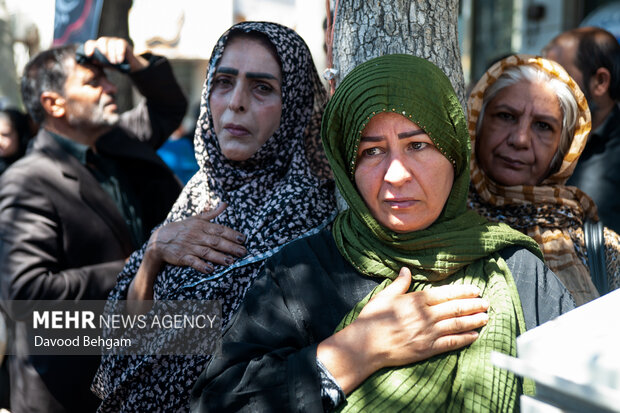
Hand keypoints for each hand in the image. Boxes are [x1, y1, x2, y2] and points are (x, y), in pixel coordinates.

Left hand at [83, 36, 147, 70]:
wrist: (129, 66)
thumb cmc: (115, 65)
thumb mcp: (106, 65)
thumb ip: (100, 62)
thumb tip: (93, 60)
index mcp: (98, 47)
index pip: (91, 43)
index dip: (89, 47)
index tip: (89, 55)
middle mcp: (106, 42)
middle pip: (102, 40)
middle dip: (104, 50)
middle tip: (108, 61)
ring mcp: (114, 41)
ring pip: (111, 42)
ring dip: (113, 53)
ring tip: (115, 63)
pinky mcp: (123, 42)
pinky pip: (120, 43)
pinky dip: (120, 52)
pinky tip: (120, 60)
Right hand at [144, 202, 246, 272]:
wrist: (159, 239)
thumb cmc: (181, 228)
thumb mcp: (196, 218)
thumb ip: (212, 213)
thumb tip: (225, 204)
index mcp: (201, 226)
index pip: (219, 229)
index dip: (232, 234)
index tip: (243, 239)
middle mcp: (197, 236)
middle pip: (216, 241)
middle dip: (230, 247)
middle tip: (243, 252)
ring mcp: (189, 247)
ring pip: (206, 252)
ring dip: (219, 257)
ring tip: (231, 262)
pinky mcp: (182, 257)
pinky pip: (193, 262)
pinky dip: (201, 265)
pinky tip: (210, 270)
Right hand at [317, 267, 488, 393]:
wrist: (365, 346)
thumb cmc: (371, 320)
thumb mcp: (384, 296)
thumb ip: (399, 283)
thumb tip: (406, 270)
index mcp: (415, 300)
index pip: (445, 293)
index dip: (462, 292)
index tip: (475, 290)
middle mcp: (424, 315)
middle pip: (455, 308)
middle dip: (473, 305)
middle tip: (486, 303)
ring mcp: (427, 333)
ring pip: (456, 324)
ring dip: (473, 320)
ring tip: (485, 317)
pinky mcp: (426, 349)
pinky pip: (450, 343)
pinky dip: (464, 339)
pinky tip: (474, 336)